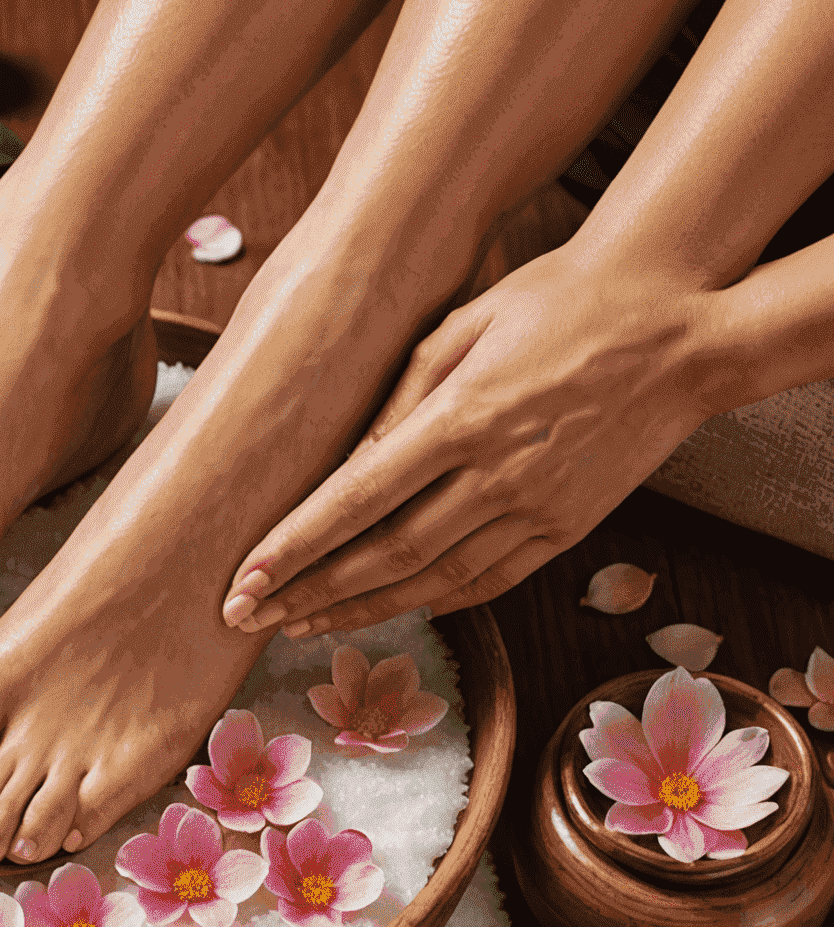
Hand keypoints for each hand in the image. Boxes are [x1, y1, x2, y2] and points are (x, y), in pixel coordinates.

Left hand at [221, 246, 723, 635]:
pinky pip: (490, 582)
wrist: (681, 327)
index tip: (245, 581)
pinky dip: (435, 602)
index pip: (355, 500)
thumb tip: (348, 466)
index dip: (294, 548)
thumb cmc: (564, 300)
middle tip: (250, 618)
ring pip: (432, 582)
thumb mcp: (468, 322)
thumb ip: (401, 396)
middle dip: (308, 593)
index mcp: (462, 418)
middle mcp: (496, 476)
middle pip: (383, 556)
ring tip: (304, 626)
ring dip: (361, 610)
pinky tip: (391, 611)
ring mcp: (537, 509)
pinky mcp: (569, 528)